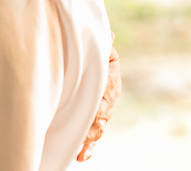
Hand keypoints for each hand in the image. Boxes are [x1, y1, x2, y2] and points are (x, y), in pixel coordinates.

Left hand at [77, 36, 121, 161]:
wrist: (88, 51)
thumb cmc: (89, 46)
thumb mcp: (97, 43)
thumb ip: (101, 42)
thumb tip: (109, 34)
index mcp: (109, 80)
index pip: (105, 97)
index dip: (99, 109)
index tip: (95, 118)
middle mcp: (106, 97)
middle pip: (101, 116)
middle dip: (93, 130)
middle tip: (83, 141)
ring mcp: (99, 108)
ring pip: (97, 127)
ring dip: (90, 141)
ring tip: (81, 154)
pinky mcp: (90, 115)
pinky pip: (91, 132)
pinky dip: (87, 145)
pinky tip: (81, 156)